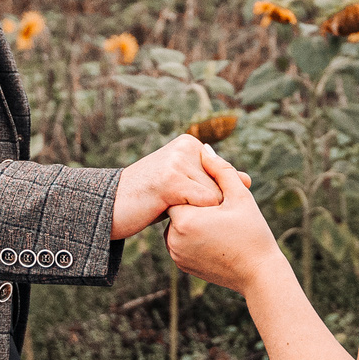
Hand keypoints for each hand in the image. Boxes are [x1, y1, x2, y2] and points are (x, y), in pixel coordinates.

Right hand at [111, 133, 227, 239]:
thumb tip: (249, 179)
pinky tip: (166, 211)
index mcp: (190, 144)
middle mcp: (186, 146)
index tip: (186, 202)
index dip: (211, 199)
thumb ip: (214, 181)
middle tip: (176, 208)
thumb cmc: (149, 200)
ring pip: (215, 197)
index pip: (224, 176)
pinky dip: (191, 216)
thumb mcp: (185, 186)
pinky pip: (203, 203)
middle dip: (205, 207)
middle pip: (221, 187)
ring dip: (196, 213)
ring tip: (168, 208)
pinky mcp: (171, 179)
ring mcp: (178, 161)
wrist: (109, 207)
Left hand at [163, 145, 275, 293]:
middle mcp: (174, 239)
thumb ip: (221, 170)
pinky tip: (215, 237)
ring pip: (178, 225)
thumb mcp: (240, 196)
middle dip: (196, 205)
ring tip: (219, 224)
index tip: (217, 196)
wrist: (259, 275)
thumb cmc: (253, 233)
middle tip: (221, 210)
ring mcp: (176, 255)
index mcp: (185, 220)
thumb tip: (205, 148)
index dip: (198, 189)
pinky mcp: (182, 266)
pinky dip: (193, 237)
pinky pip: (181, 242)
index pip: (181, 192)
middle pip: (178, 208)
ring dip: (193, 220)